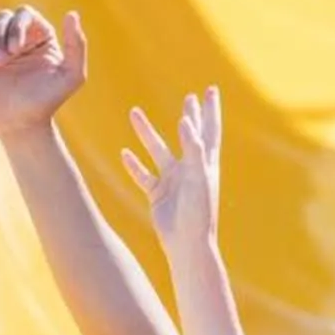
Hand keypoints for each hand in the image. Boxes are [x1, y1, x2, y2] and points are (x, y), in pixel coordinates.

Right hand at [0, 5, 86, 141]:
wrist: (19, 124)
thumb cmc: (47, 102)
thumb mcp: (71, 76)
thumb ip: (77, 45)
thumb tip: (72, 13)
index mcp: (40, 35)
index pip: (25, 14)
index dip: (17, 27)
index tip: (14, 49)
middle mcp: (18, 36)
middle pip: (3, 17)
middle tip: (1, 62)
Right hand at [121, 87, 221, 254]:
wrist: (187, 244)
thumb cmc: (197, 212)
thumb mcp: (197, 177)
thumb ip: (192, 148)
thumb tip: (186, 120)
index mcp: (205, 163)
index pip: (208, 129)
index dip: (210, 110)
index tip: (210, 90)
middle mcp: (190, 169)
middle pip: (188, 135)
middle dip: (190, 116)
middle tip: (189, 97)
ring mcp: (173, 181)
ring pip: (157, 150)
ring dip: (146, 132)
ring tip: (133, 112)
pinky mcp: (158, 195)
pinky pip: (143, 175)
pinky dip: (134, 165)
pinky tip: (124, 153)